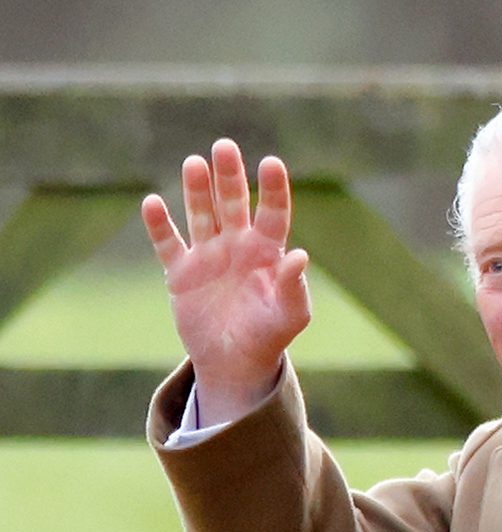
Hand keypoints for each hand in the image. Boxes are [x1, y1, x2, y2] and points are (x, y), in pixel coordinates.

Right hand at [142, 138, 311, 424]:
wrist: (236, 363)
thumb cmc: (270, 336)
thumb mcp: (290, 316)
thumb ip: (295, 287)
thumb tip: (300, 256)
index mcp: (267, 252)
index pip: (272, 213)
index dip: (272, 189)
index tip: (272, 164)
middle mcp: (237, 245)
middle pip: (233, 202)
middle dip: (229, 176)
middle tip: (225, 146)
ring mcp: (207, 255)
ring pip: (201, 214)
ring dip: (197, 190)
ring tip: (195, 164)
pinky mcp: (180, 272)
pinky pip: (168, 243)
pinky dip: (159, 225)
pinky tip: (152, 205)